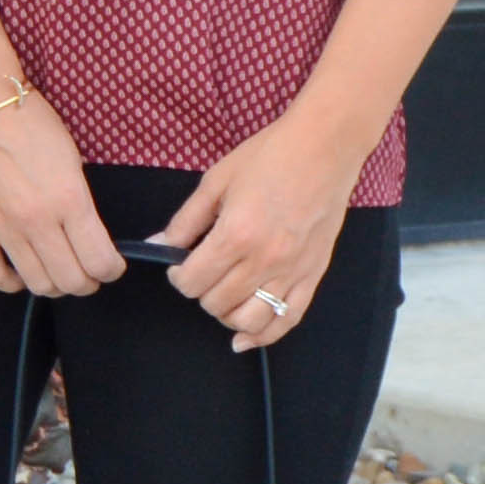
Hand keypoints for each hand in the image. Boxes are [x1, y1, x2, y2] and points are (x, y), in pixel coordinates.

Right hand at [0, 92, 125, 295]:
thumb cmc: (32, 123)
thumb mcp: (73, 160)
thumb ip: (81, 204)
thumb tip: (90, 237)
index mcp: (69, 200)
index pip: (100, 261)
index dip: (112, 270)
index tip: (111, 265)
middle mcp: (37, 221)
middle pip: (71, 281)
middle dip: (87, 282)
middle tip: (87, 270)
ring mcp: (2, 227)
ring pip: (37, 284)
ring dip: (54, 285)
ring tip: (57, 270)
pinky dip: (11, 283)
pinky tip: (20, 274)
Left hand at [160, 113, 354, 350]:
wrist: (325, 146)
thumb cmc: (271, 155)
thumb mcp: (217, 180)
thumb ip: (186, 219)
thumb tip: (159, 242)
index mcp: (236, 234)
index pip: (193, 281)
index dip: (178, 277)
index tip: (180, 266)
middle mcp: (264, 259)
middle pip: (216, 304)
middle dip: (201, 292)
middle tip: (203, 273)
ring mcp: (292, 270)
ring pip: (249, 320)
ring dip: (228, 315)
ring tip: (223, 297)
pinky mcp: (313, 274)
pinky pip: (287, 319)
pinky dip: (263, 336)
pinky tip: (244, 337)